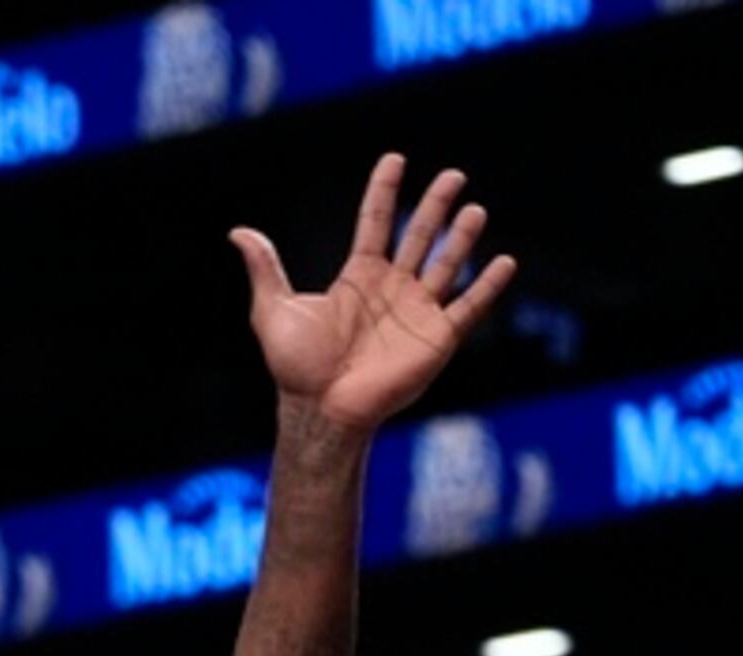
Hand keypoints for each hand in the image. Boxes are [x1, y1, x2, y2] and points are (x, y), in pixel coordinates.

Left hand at [230, 154, 517, 432]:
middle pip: (419, 235)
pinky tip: (505, 262)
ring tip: (474, 210)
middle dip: (435, 204)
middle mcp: (392, 288)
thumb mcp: (274, 310)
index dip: (384, 190)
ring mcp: (417, 311)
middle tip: (452, 175)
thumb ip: (265, 269)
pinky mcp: (436, 338)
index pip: (376, 221)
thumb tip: (238, 233)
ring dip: (461, 238)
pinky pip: (468, 307)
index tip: (395, 159)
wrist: (321, 409)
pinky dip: (488, 286)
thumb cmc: (296, 366)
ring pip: (445, 264)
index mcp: (359, 276)